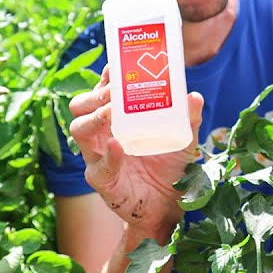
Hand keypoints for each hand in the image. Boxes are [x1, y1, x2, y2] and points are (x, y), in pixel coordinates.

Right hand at [68, 66, 204, 234]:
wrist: (168, 206)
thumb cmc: (170, 167)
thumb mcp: (184, 140)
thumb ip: (189, 119)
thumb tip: (194, 96)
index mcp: (117, 119)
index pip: (101, 92)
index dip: (105, 78)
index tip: (117, 67)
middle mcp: (102, 134)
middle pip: (80, 106)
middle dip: (95, 95)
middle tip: (114, 92)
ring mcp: (98, 156)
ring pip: (78, 130)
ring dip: (94, 118)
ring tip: (111, 113)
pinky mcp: (102, 180)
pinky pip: (98, 165)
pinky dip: (108, 154)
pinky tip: (117, 145)